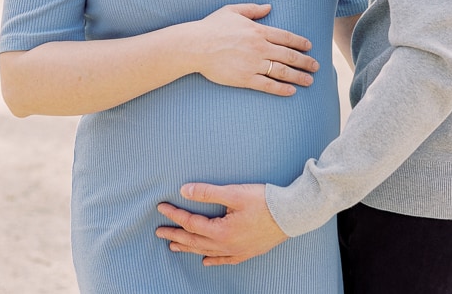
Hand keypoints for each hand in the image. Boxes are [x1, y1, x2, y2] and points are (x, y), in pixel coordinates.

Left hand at [157, 183, 287, 264]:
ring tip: (174, 246)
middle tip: (159, 232)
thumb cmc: (265, 201)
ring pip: (206, 251)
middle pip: (194, 240)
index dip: (174, 215)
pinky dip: (213, 260)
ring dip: (189, 247)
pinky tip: (206, 261)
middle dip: (175, 234)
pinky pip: (225, 260)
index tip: (161, 208)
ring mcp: (237, 251)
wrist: (292, 214)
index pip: (191, 222)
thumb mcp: (234, 193)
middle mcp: (227, 245)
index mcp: (221, 231)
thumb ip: (208, 192)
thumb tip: (184, 191)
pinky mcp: (248, 252)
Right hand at [188, 4, 318, 95]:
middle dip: (305, 61)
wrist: (195, 46)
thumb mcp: (232, 10)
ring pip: (282, 71)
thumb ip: (253, 9)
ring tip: (310, 81)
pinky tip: (291, 91)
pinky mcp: (245, 78)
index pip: (286, 37)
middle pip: (289, 55)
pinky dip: (281, 88)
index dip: (300, 42)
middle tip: (317, 66)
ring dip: (299, 76)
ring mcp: (253, 64)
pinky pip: (267, 85)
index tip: (309, 47)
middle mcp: (260, 48)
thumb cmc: (211, 27)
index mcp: (258, 31)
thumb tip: (269, 7)